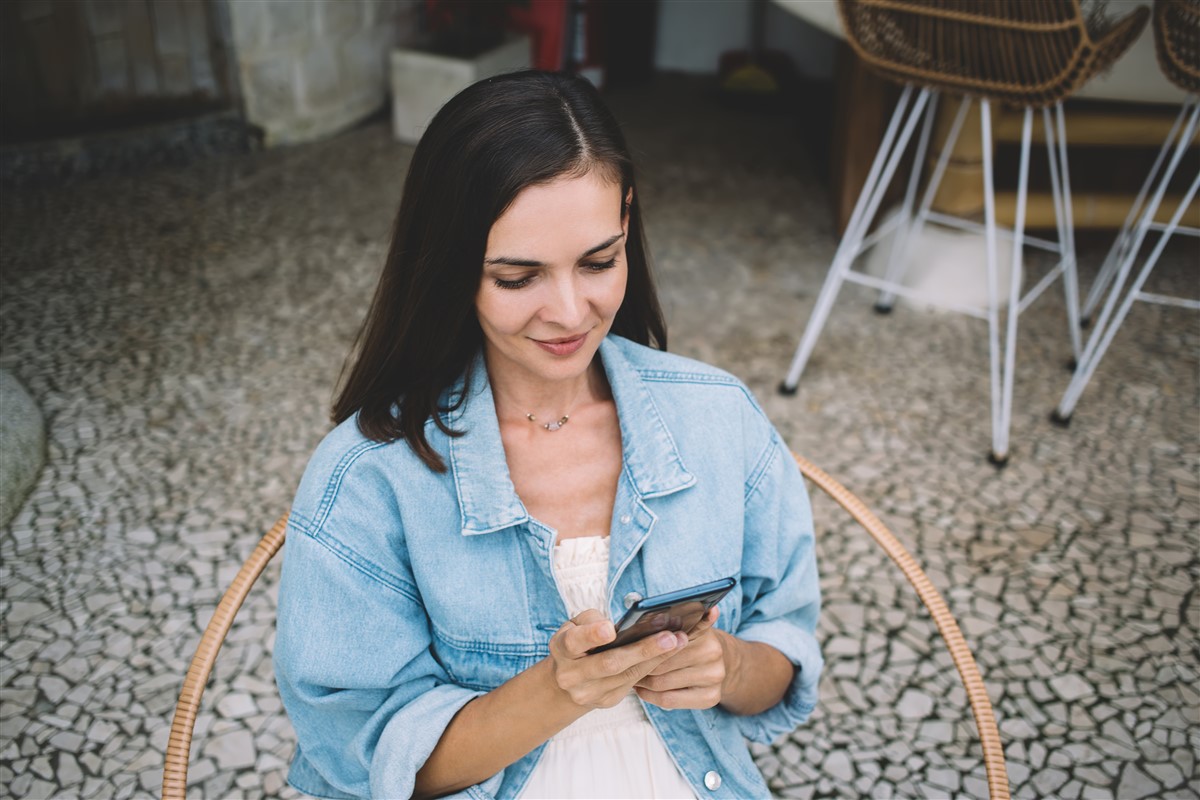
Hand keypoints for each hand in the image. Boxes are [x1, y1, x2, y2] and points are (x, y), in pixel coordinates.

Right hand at [547, 609, 687, 709]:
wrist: (567, 679)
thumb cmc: (578, 641)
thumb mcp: (576, 624)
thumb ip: (594, 620)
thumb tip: (628, 622)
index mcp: (562, 649)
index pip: (575, 642)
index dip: (592, 635)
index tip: (610, 629)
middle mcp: (572, 675)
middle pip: (610, 663)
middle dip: (642, 650)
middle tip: (669, 637)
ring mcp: (589, 693)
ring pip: (627, 675)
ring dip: (656, 659)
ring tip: (679, 642)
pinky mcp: (607, 701)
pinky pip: (633, 683)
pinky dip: (653, 667)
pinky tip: (671, 654)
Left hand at [634, 607, 731, 709]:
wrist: (728, 662)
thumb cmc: (695, 643)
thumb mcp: (688, 626)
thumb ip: (672, 622)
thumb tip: (651, 614)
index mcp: (703, 633)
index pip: (664, 642)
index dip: (643, 646)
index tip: (626, 647)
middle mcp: (712, 654)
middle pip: (661, 664)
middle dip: (639, 665)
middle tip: (622, 664)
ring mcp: (714, 678)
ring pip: (662, 683)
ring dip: (642, 681)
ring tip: (630, 676)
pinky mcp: (711, 698)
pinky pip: (669, 700)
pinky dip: (650, 696)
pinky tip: (642, 690)